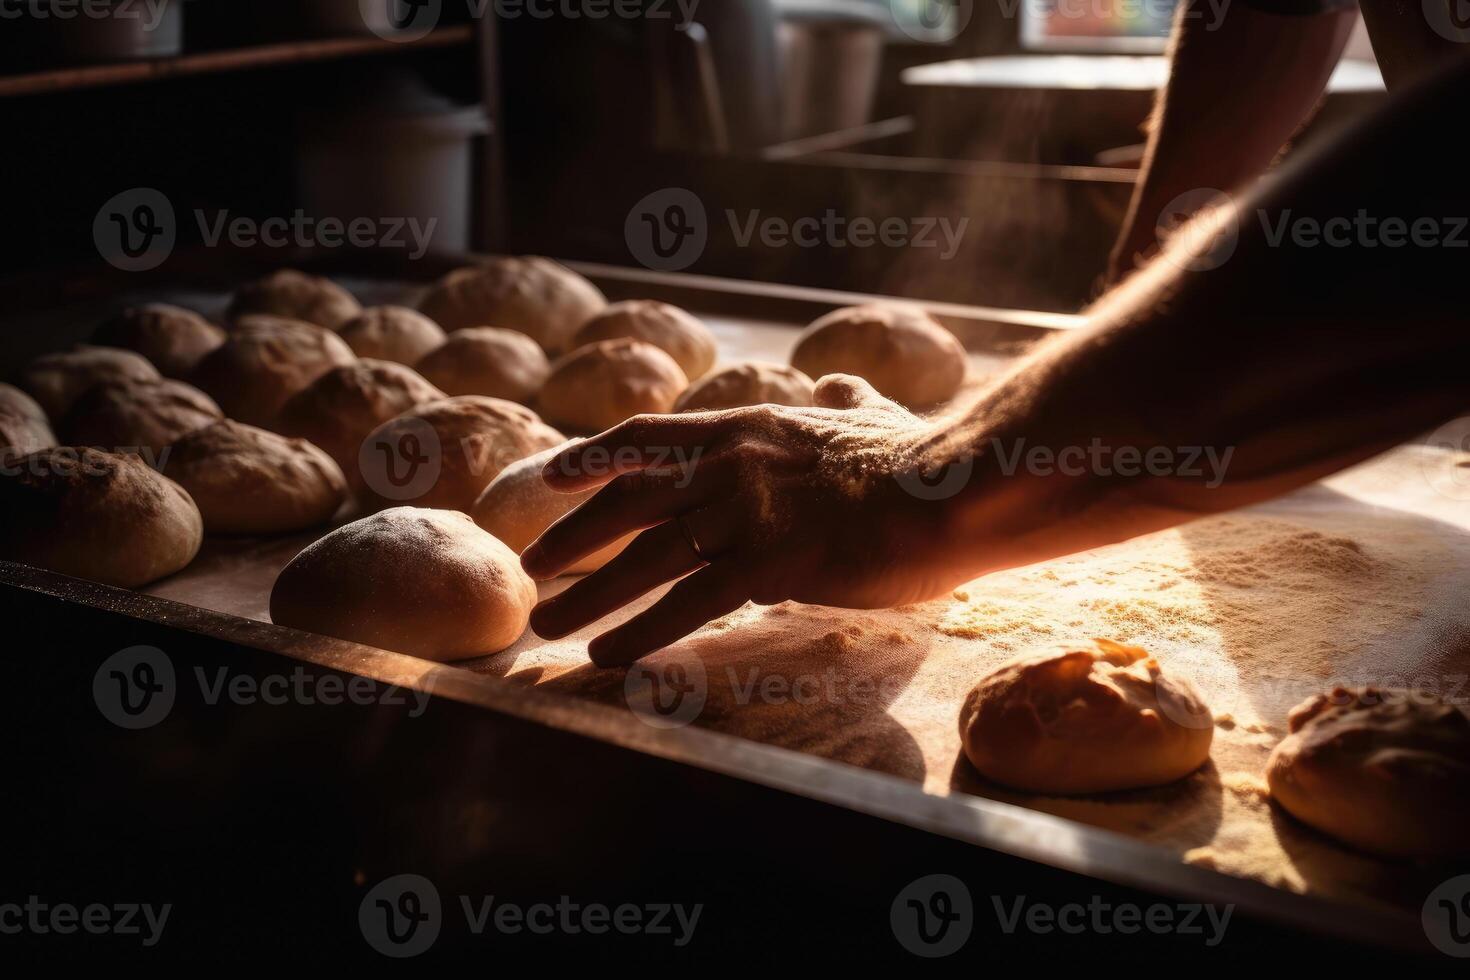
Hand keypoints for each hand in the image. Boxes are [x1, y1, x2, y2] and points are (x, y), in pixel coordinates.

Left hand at [521, 376, 963, 665]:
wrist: (954, 488)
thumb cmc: (920, 457)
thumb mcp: (871, 413)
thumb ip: (840, 401)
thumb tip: (835, 382)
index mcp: (746, 427)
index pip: (647, 437)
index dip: (592, 458)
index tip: (551, 478)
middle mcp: (730, 464)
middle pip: (627, 501)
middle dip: (571, 536)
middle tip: (531, 568)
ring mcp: (744, 512)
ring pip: (644, 556)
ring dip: (588, 594)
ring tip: (548, 624)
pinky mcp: (767, 563)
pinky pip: (687, 604)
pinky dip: (641, 633)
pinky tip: (608, 657)